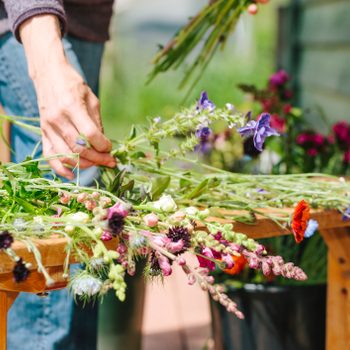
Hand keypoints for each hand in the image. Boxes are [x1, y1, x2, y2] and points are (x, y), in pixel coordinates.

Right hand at [20, 15, 115, 178]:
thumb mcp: (92, 99)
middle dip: (98, 158)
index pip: (90, 134)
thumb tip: (104, 145)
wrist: (48, 75)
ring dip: (84, 164)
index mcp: (72, 107)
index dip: (103, 145)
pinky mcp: (43, 133)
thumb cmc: (74, 85)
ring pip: (66, 155)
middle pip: (79, 148)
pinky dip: (60, 169)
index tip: (110, 148)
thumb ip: (97, 123)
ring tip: (97, 163)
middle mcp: (57, 119)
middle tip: (110, 161)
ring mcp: (47, 128)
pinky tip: (72, 175)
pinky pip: (49, 156)